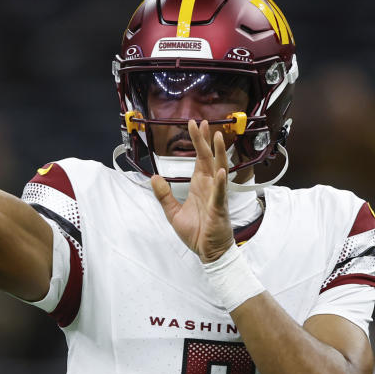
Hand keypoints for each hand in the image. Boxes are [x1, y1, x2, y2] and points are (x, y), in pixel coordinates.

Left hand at [151, 120, 234, 262]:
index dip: (197, 142)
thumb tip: (154, 178)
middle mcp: (210, 186)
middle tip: (201, 122)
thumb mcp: (173, 213)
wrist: (209, 252)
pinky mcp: (219, 208)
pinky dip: (220, 182)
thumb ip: (163, 195)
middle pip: (208, 158)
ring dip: (218, 153)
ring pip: (219, 169)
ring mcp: (216, 195)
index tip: (195, 125)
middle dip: (204, 140)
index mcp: (200, 185)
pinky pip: (220, 193)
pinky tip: (219, 171)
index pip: (200, 158)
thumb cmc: (196, 232)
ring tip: (217, 136)